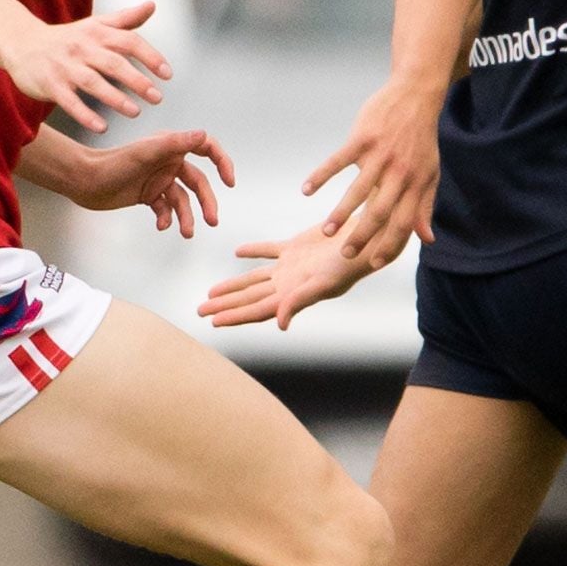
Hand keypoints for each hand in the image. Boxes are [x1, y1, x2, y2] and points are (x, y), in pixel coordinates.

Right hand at [2, 1, 169, 133]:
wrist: (20, 42)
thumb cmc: (67, 38)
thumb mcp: (95, 25)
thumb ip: (125, 19)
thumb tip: (152, 5)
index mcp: (96, 33)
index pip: (129, 41)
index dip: (150, 56)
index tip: (168, 74)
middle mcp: (81, 48)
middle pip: (113, 63)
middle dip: (137, 81)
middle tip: (157, 98)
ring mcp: (64, 66)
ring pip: (92, 82)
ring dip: (115, 98)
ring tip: (135, 112)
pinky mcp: (50, 84)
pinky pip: (69, 101)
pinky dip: (85, 114)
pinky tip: (102, 127)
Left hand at [73, 129, 234, 235]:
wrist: (83, 181)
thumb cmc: (110, 164)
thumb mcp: (144, 153)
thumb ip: (175, 143)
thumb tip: (202, 135)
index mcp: (170, 147)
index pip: (206, 149)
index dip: (222, 162)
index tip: (229, 180)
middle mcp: (168, 162)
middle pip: (198, 182)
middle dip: (206, 202)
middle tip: (212, 221)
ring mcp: (158, 179)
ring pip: (183, 200)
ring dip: (187, 217)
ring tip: (187, 232)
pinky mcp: (148, 194)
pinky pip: (166, 208)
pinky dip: (166, 218)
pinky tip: (161, 225)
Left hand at [198, 223, 378, 330]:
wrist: (367, 241)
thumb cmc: (349, 265)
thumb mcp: (324, 283)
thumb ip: (299, 301)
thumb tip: (280, 324)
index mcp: (292, 294)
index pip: (257, 309)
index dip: (234, 316)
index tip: (213, 321)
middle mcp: (288, 284)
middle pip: (249, 297)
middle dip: (224, 305)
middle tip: (200, 310)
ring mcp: (290, 267)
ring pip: (253, 278)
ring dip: (232, 285)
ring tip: (211, 292)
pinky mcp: (295, 247)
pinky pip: (268, 251)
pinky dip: (252, 252)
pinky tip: (237, 253)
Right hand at [303, 80, 443, 270]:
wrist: (415, 97)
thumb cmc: (421, 141)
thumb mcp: (430, 175)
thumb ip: (424, 208)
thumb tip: (427, 240)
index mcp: (416, 185)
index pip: (403, 222)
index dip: (390, 244)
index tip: (374, 263)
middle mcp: (399, 173)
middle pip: (380, 212)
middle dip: (362, 236)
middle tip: (344, 255)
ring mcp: (380, 155)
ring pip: (358, 190)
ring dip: (341, 212)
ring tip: (326, 231)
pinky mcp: (362, 138)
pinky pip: (338, 160)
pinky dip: (321, 175)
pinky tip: (306, 190)